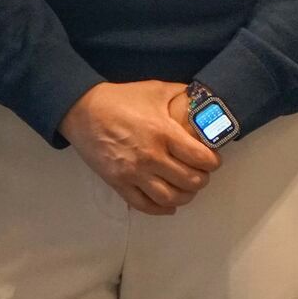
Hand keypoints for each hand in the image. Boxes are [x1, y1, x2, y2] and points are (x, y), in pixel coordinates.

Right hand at [59, 81, 221, 214]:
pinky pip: (143, 205)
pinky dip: (161, 209)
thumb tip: (204, 97)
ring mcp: (133, 173)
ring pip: (169, 198)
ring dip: (185, 197)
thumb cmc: (122, 98)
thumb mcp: (156, 89)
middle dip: (202, 180)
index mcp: (164, 133)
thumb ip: (182, 93)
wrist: (84, 110)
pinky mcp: (118, 183)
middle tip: (203, 174)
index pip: (200, 158)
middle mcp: (151, 156)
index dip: (212, 162)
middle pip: (188, 181)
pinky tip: (169, 205)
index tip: (213, 160)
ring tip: (188, 189)